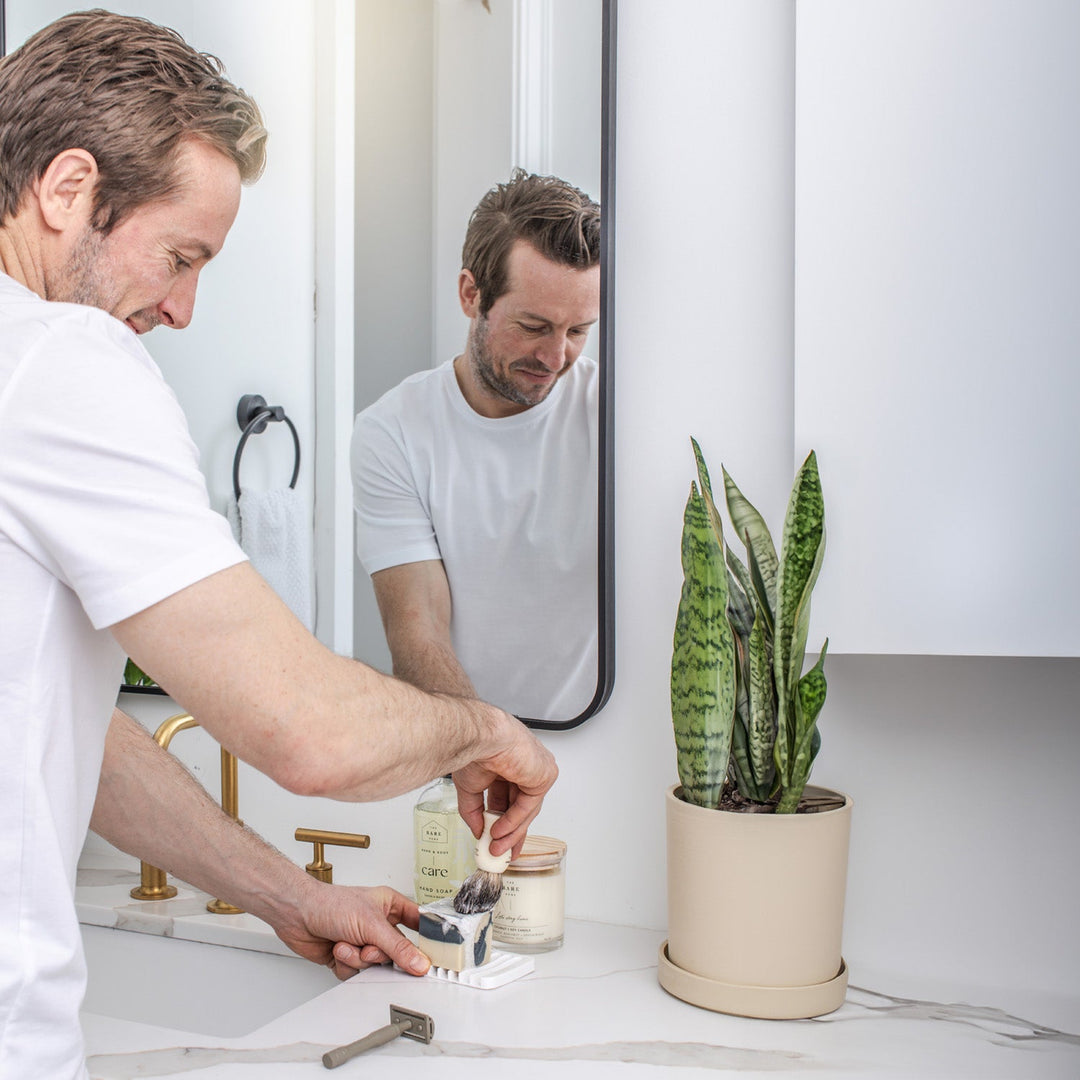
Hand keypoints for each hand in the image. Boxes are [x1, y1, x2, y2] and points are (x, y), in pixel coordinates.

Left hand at [275, 881, 430, 979]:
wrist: (297, 915)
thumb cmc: (330, 904)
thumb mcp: (371, 924)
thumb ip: (398, 947)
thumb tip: (420, 963)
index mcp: (390, 906)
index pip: (418, 923)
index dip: (426, 939)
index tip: (431, 956)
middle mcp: (378, 924)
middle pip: (396, 952)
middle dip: (379, 954)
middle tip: (369, 948)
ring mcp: (363, 942)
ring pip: (375, 966)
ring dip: (359, 959)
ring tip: (347, 944)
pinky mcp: (348, 957)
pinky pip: (357, 972)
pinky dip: (347, 965)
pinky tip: (338, 950)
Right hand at [453, 711, 557, 857]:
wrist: (483, 737)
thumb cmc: (476, 748)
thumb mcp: (469, 787)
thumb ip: (473, 811)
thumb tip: (477, 831)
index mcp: (508, 766)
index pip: (509, 799)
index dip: (501, 822)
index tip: (494, 840)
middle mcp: (524, 768)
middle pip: (520, 807)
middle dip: (510, 832)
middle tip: (499, 851)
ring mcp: (536, 772)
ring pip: (526, 810)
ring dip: (510, 832)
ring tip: (495, 846)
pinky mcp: (544, 776)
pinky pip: (529, 806)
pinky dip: (515, 822)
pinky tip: (500, 832)